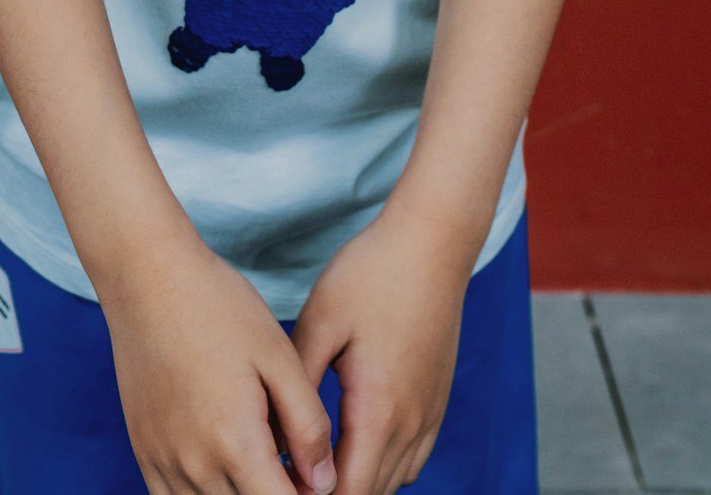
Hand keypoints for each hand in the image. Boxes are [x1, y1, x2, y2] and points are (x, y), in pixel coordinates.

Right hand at [102, 234, 337, 494]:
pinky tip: (225, 468)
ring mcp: (163, 463)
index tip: (318, 475)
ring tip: (263, 462)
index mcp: (236, 443)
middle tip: (295, 466)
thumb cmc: (219, 307)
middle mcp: (195, 466)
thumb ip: (308, 425)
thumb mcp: (279, 356)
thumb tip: (325, 482)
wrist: (148, 278)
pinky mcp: (144, 453)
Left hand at [288, 202, 469, 493]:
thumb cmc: (372, 274)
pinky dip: (382, 468)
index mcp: (378, 410)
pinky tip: (354, 448)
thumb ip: (297, 386)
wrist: (432, 240)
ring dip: (357, 484)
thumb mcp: (320, 322)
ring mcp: (429, 415)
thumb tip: (274, 437)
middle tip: (288, 478)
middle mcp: (410, 424)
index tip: (278, 484)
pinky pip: (411, 461)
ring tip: (313, 469)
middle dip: (328, 494)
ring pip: (394, 483)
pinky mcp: (436, 402)